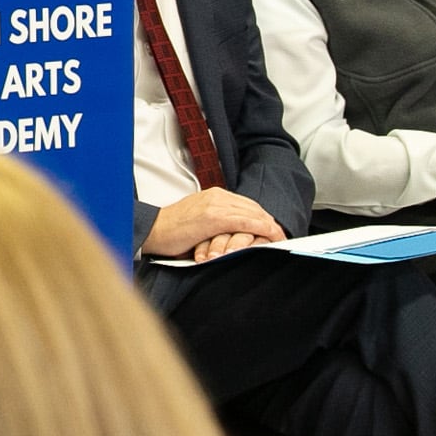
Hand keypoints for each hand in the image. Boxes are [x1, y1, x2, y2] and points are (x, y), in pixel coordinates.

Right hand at [143, 188, 285, 259]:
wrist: (153, 230)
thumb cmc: (172, 229)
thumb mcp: (198, 219)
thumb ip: (217, 220)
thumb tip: (233, 233)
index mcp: (214, 195)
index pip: (247, 205)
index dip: (262, 218)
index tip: (272, 230)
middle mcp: (218, 196)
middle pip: (254, 208)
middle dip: (270, 223)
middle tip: (282, 237)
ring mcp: (216, 205)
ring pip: (253, 214)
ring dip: (270, 228)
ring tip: (281, 240)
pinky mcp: (215, 218)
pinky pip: (246, 222)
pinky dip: (262, 230)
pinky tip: (271, 237)